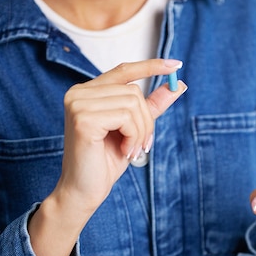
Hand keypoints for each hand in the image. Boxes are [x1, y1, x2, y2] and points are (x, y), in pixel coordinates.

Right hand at [30, 59, 185, 255]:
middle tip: (141, 145)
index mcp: (88, 92)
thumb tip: (178, 84)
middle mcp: (78, 92)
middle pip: (134, 91)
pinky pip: (126, 117)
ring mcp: (78, 103)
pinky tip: (123, 150)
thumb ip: (152, 105)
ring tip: (131, 149)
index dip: (151, 66)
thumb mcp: (134, 129)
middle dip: (146, 121)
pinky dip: (133, 136)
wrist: (84, 191)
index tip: (177, 64)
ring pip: (133, 103)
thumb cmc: (106, 161)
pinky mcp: (83, 118)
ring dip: (141, 131)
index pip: (123, 70)